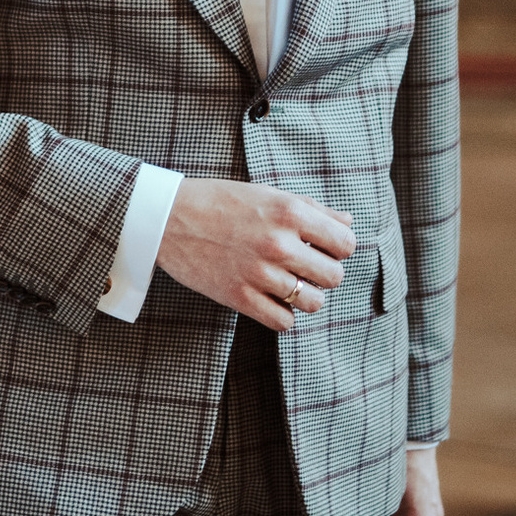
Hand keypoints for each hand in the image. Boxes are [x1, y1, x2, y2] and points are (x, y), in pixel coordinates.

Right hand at [155, 176, 355, 330]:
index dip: (338, 248)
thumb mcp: (268, 193)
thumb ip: (312, 208)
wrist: (167, 217)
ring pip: (313, 302)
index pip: (346, 244)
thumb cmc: (220, 201)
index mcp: (289, 212)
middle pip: (333, 276)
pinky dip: (283, 314)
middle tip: (303, 267)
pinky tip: (271, 298)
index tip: (322, 248)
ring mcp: (259, 273)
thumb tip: (348, 222)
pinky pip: (284, 322)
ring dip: (305, 296)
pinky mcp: (239, 297)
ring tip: (289, 284)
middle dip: (323, 273)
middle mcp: (278, 243)